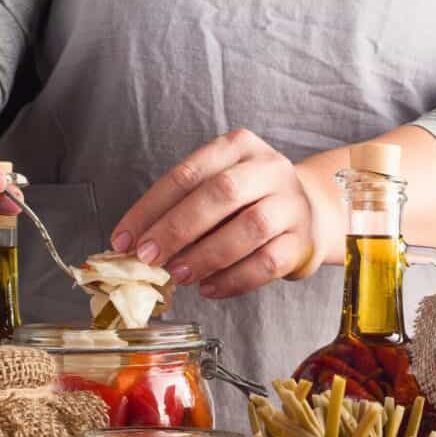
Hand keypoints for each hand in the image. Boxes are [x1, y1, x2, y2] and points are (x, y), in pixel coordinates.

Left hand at [110, 129, 333, 298]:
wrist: (310, 214)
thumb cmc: (250, 202)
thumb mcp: (220, 187)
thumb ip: (184, 207)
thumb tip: (138, 243)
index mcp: (239, 147)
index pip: (188, 173)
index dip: (151, 208)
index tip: (125, 239)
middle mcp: (269, 169)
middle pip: (221, 193)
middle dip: (178, 228)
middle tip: (149, 257)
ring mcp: (290, 204)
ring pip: (248, 228)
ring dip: (206, 256)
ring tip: (178, 275)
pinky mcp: (302, 241)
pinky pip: (267, 263)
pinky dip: (233, 280)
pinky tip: (209, 289)